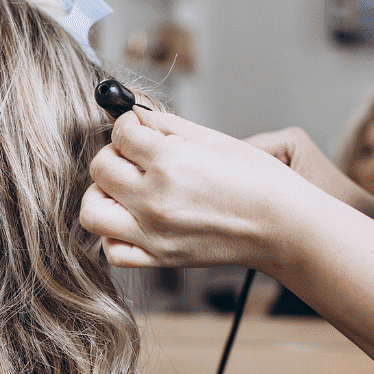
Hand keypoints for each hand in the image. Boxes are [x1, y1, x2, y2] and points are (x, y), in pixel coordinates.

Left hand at [82, 110, 373, 373]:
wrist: (282, 226)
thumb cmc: (257, 180)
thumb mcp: (211, 138)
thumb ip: (166, 126)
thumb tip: (132, 115)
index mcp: (169, 162)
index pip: (120, 133)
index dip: (129, 126)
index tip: (142, 131)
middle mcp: (154, 198)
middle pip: (99, 168)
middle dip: (114, 155)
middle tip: (134, 157)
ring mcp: (152, 232)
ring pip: (91, 211)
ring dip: (101, 194)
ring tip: (125, 188)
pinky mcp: (158, 258)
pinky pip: (111, 250)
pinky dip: (113, 234)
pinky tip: (132, 219)